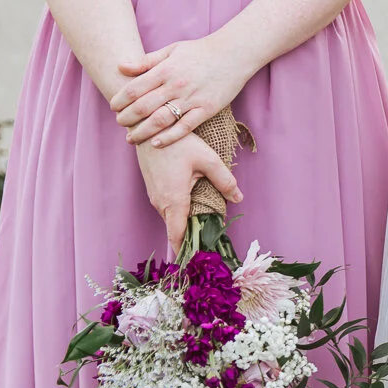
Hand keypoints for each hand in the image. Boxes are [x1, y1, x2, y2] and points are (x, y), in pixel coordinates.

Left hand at [112, 35, 257, 147]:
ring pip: (161, 120)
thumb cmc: (201, 51)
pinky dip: (169, 137)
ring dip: (143, 131)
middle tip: (120, 123)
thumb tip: (121, 67)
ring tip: (132, 138)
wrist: (234, 54)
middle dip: (127, 118)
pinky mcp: (207, 109)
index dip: (120, 100)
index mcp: (165, 70)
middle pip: (144, 107)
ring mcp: (192, 98)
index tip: (113, 107)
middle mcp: (176, 85)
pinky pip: (185, 127)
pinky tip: (156, 143)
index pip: (135, 88)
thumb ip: (146, 61)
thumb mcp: (172, 50)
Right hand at [135, 137, 241, 254]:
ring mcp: (154, 196)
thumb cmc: (178, 142)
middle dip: (193, 237)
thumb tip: (238, 198)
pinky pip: (168, 208)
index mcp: (174, 200)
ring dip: (186, 224)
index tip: (199, 260)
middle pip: (176, 228)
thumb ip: (225, 180)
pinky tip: (196, 207)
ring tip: (207, 228)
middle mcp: (160, 202)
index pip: (177, 235)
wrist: (148, 127)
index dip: (187, 249)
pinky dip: (180, 213)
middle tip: (213, 243)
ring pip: (172, 218)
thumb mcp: (208, 159)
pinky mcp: (153, 189)